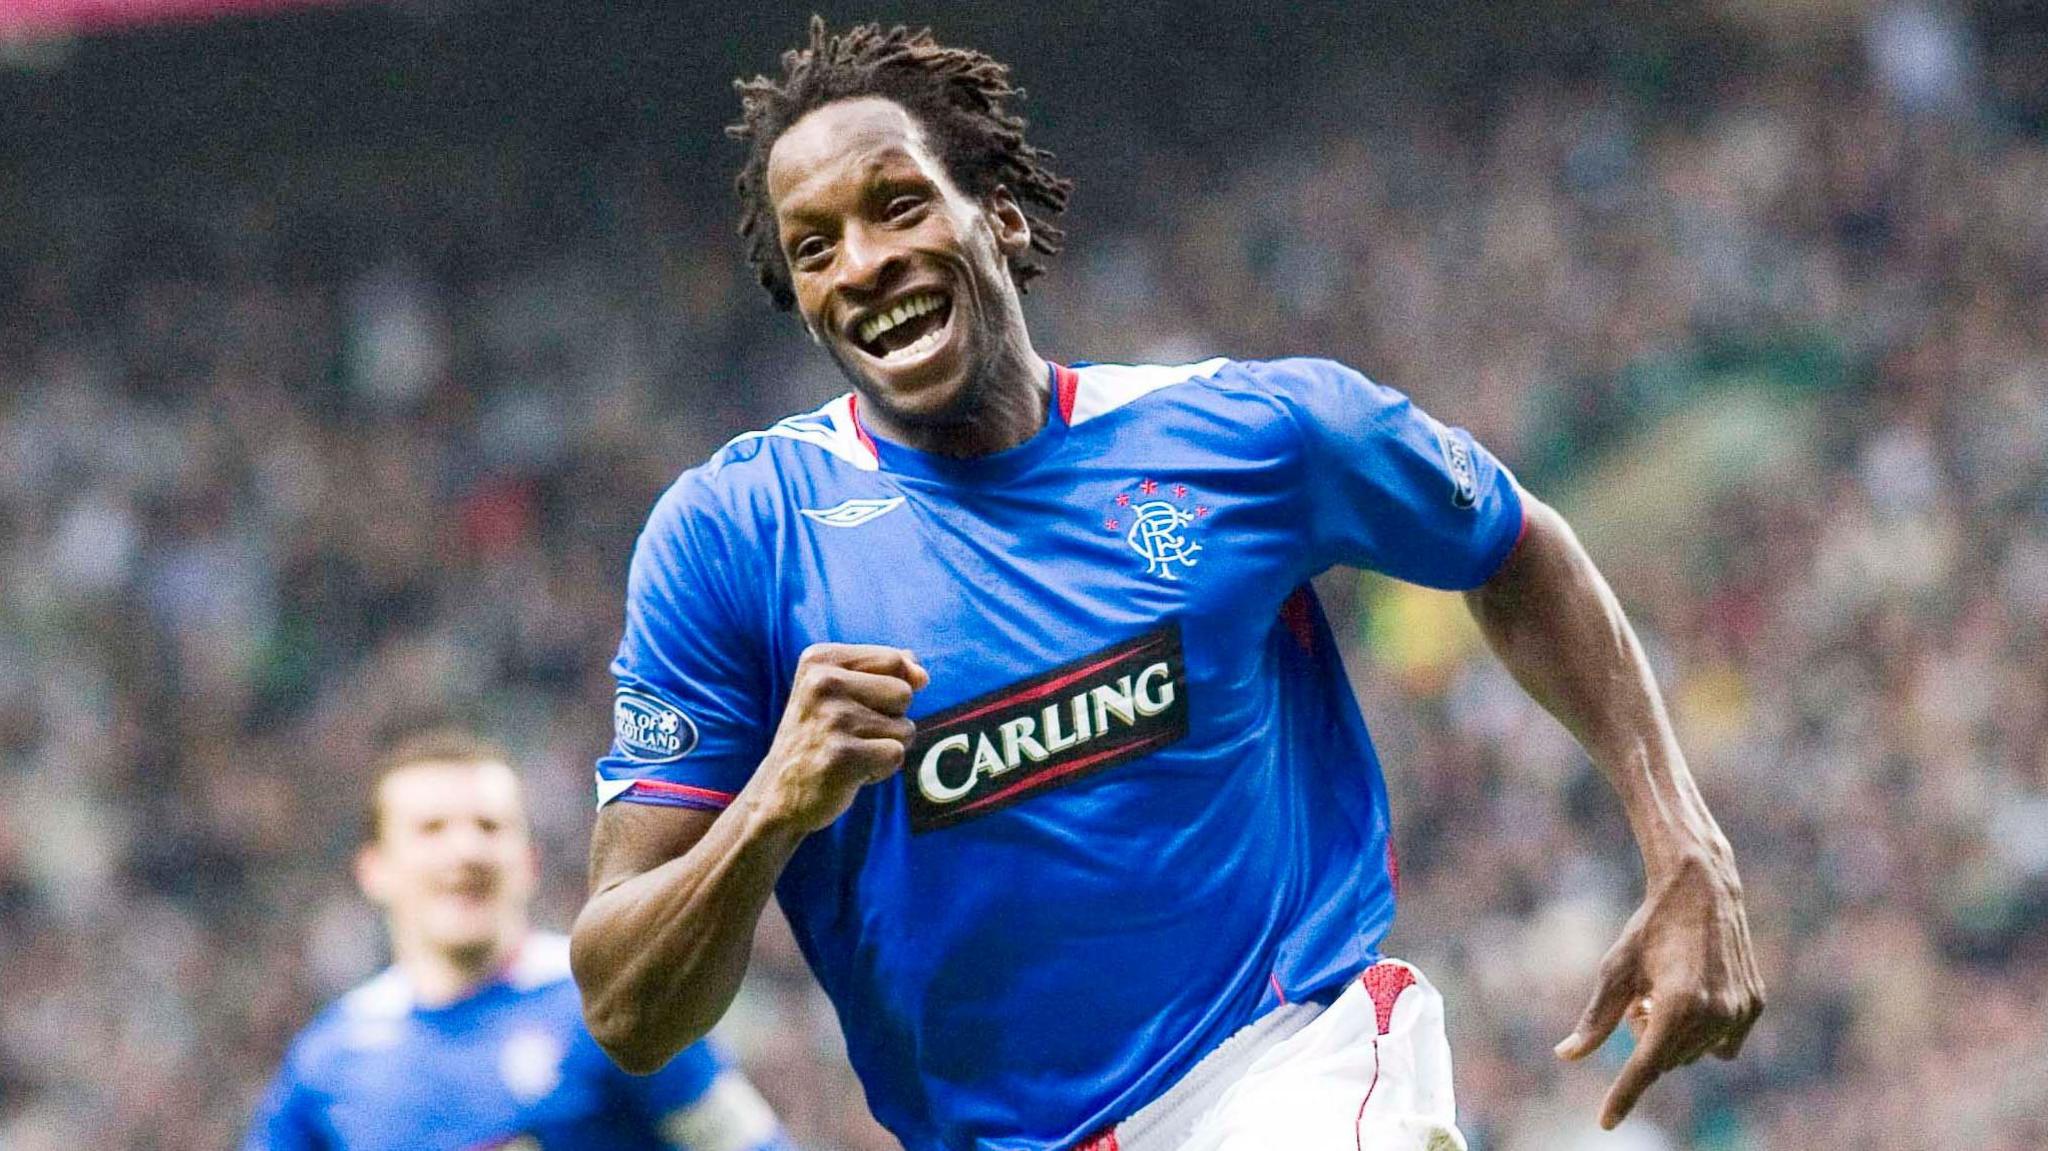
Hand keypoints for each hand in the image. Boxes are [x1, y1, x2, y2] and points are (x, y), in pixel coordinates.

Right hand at [756, 643, 928, 833]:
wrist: (777, 793)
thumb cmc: (818, 738)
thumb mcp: (838, 691)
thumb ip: (882, 671)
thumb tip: (921, 675)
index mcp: (820, 659)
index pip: (895, 660)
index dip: (893, 687)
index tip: (858, 705)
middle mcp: (823, 682)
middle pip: (904, 693)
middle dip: (890, 719)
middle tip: (851, 735)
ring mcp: (833, 718)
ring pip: (905, 727)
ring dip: (884, 746)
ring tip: (849, 752)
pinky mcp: (842, 755)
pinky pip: (896, 755)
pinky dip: (880, 769)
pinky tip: (849, 771)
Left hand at [1555, 847, 1764, 1128]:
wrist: (1702, 891)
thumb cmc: (1650, 927)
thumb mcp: (1615, 970)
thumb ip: (1594, 1019)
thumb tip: (1565, 1056)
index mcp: (1676, 1006)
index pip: (1645, 1067)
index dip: (1623, 1096)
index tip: (1605, 1122)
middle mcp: (1714, 1015)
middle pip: (1666, 1060)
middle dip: (1645, 1039)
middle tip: (1641, 1001)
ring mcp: (1739, 1012)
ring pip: (1692, 1054)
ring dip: (1672, 1035)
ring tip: (1665, 992)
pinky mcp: (1754, 1006)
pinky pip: (1721, 1045)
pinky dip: (1702, 1032)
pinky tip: (1694, 995)